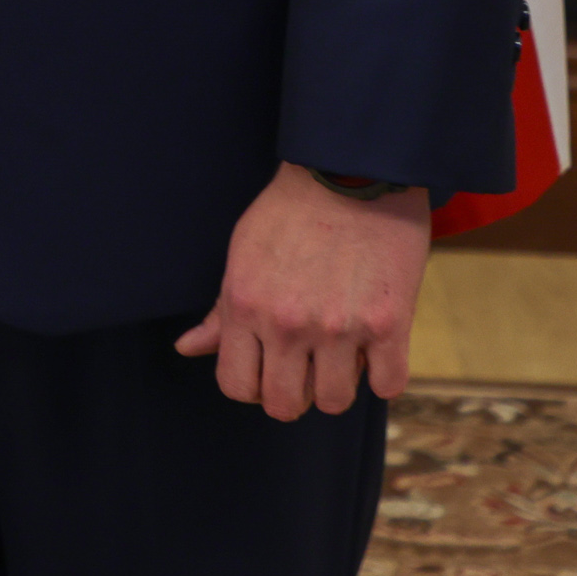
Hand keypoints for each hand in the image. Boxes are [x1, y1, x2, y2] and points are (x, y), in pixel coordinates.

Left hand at [172, 164, 431, 419]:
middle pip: (284, 405)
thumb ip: (220, 311)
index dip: (252, 387)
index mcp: (245, 305)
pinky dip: (384, 374)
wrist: (351, 170)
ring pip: (334, 402)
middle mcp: (287, 323)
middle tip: (307, 366)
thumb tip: (188, 348)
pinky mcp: (388, 323)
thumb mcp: (242, 253)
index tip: (268, 370)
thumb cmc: (290, 211)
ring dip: (340, 383)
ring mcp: (338, 327)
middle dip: (294, 393)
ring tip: (343, 351)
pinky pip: (387, 386)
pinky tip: (377, 347)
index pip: (236, 386)